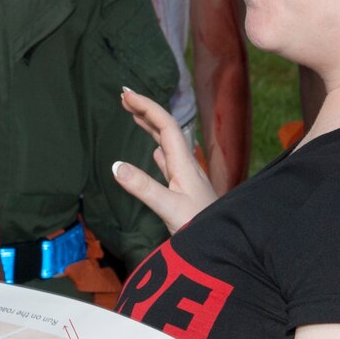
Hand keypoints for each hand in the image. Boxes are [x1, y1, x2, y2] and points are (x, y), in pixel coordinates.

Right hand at [110, 88, 216, 233]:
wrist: (224, 243)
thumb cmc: (200, 227)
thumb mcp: (168, 208)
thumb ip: (143, 187)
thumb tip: (115, 165)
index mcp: (184, 163)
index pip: (165, 125)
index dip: (147, 106)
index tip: (126, 94)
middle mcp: (187, 165)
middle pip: (166, 129)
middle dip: (146, 111)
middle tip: (124, 97)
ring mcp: (187, 177)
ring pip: (167, 144)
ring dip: (150, 127)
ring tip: (135, 117)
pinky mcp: (186, 190)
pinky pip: (170, 162)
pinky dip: (158, 150)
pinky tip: (155, 153)